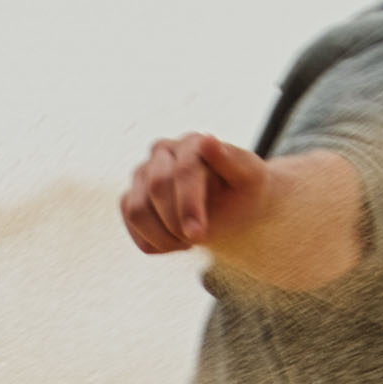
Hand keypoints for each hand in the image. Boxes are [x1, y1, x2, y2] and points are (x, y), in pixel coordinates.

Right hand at [119, 131, 264, 254]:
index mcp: (192, 143)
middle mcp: (162, 152)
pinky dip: (154, 243)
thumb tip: (207, 140)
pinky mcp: (131, 198)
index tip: (199, 236)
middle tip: (199, 241)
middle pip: (156, 187)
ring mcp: (142, 175)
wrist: (235, 208)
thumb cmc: (245, 192)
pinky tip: (176, 243)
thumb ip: (231, 160)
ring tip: (189, 242)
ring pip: (136, 210)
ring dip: (163, 237)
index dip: (188, 204)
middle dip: (176, 222)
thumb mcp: (251, 179)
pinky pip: (131, 226)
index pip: (182, 170)